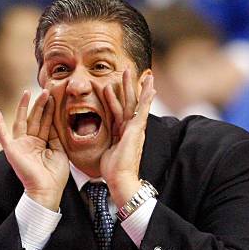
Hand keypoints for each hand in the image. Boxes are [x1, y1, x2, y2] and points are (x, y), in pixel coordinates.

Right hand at [0, 90, 69, 210]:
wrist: (47, 191)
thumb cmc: (55, 176)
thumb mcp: (60, 153)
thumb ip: (55, 137)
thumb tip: (53, 122)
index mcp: (42, 144)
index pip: (45, 123)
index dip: (49, 110)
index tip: (54, 96)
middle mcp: (30, 143)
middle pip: (34, 119)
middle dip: (40, 104)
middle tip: (46, 90)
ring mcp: (20, 146)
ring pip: (22, 122)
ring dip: (24, 107)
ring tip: (28, 91)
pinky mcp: (12, 151)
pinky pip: (3, 136)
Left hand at [99, 70, 155, 207]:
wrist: (120, 180)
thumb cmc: (112, 170)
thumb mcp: (105, 150)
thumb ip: (105, 140)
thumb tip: (99, 139)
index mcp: (123, 133)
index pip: (120, 111)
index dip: (117, 98)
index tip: (115, 86)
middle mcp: (131, 129)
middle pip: (128, 102)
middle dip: (127, 86)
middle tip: (126, 69)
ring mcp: (135, 128)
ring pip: (134, 102)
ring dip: (133, 85)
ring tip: (131, 70)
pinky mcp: (137, 129)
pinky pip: (142, 110)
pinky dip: (146, 97)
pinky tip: (150, 86)